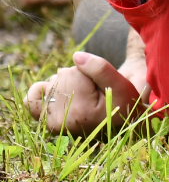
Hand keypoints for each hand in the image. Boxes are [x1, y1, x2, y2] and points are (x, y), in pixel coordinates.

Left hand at [25, 51, 141, 133]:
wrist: (123, 125)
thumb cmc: (124, 104)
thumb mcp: (121, 85)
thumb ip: (101, 69)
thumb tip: (75, 56)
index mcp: (80, 112)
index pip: (74, 72)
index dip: (90, 73)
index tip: (103, 89)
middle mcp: (61, 121)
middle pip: (61, 77)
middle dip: (78, 79)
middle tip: (95, 95)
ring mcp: (51, 123)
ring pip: (50, 84)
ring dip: (65, 85)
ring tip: (83, 99)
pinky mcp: (46, 122)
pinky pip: (31, 100)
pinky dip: (41, 92)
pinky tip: (58, 94)